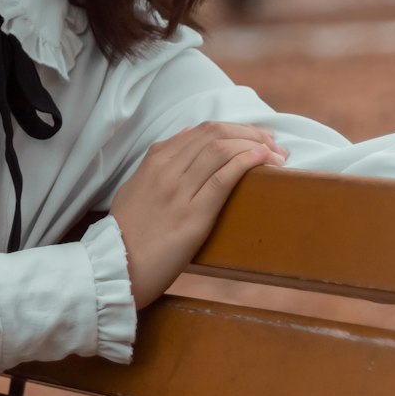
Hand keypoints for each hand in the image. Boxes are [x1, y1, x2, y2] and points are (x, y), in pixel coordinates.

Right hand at [109, 121, 287, 309]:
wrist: (116, 266)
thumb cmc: (127, 232)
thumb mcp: (135, 187)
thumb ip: (158, 163)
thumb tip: (186, 137)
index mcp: (154, 160)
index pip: (202, 130)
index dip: (235, 129)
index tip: (256, 137)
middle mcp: (166, 169)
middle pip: (215, 134)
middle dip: (250, 133)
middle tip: (273, 143)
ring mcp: (179, 191)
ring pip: (222, 150)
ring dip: (256, 146)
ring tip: (277, 155)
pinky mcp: (192, 215)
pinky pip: (223, 178)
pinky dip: (248, 162)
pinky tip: (265, 161)